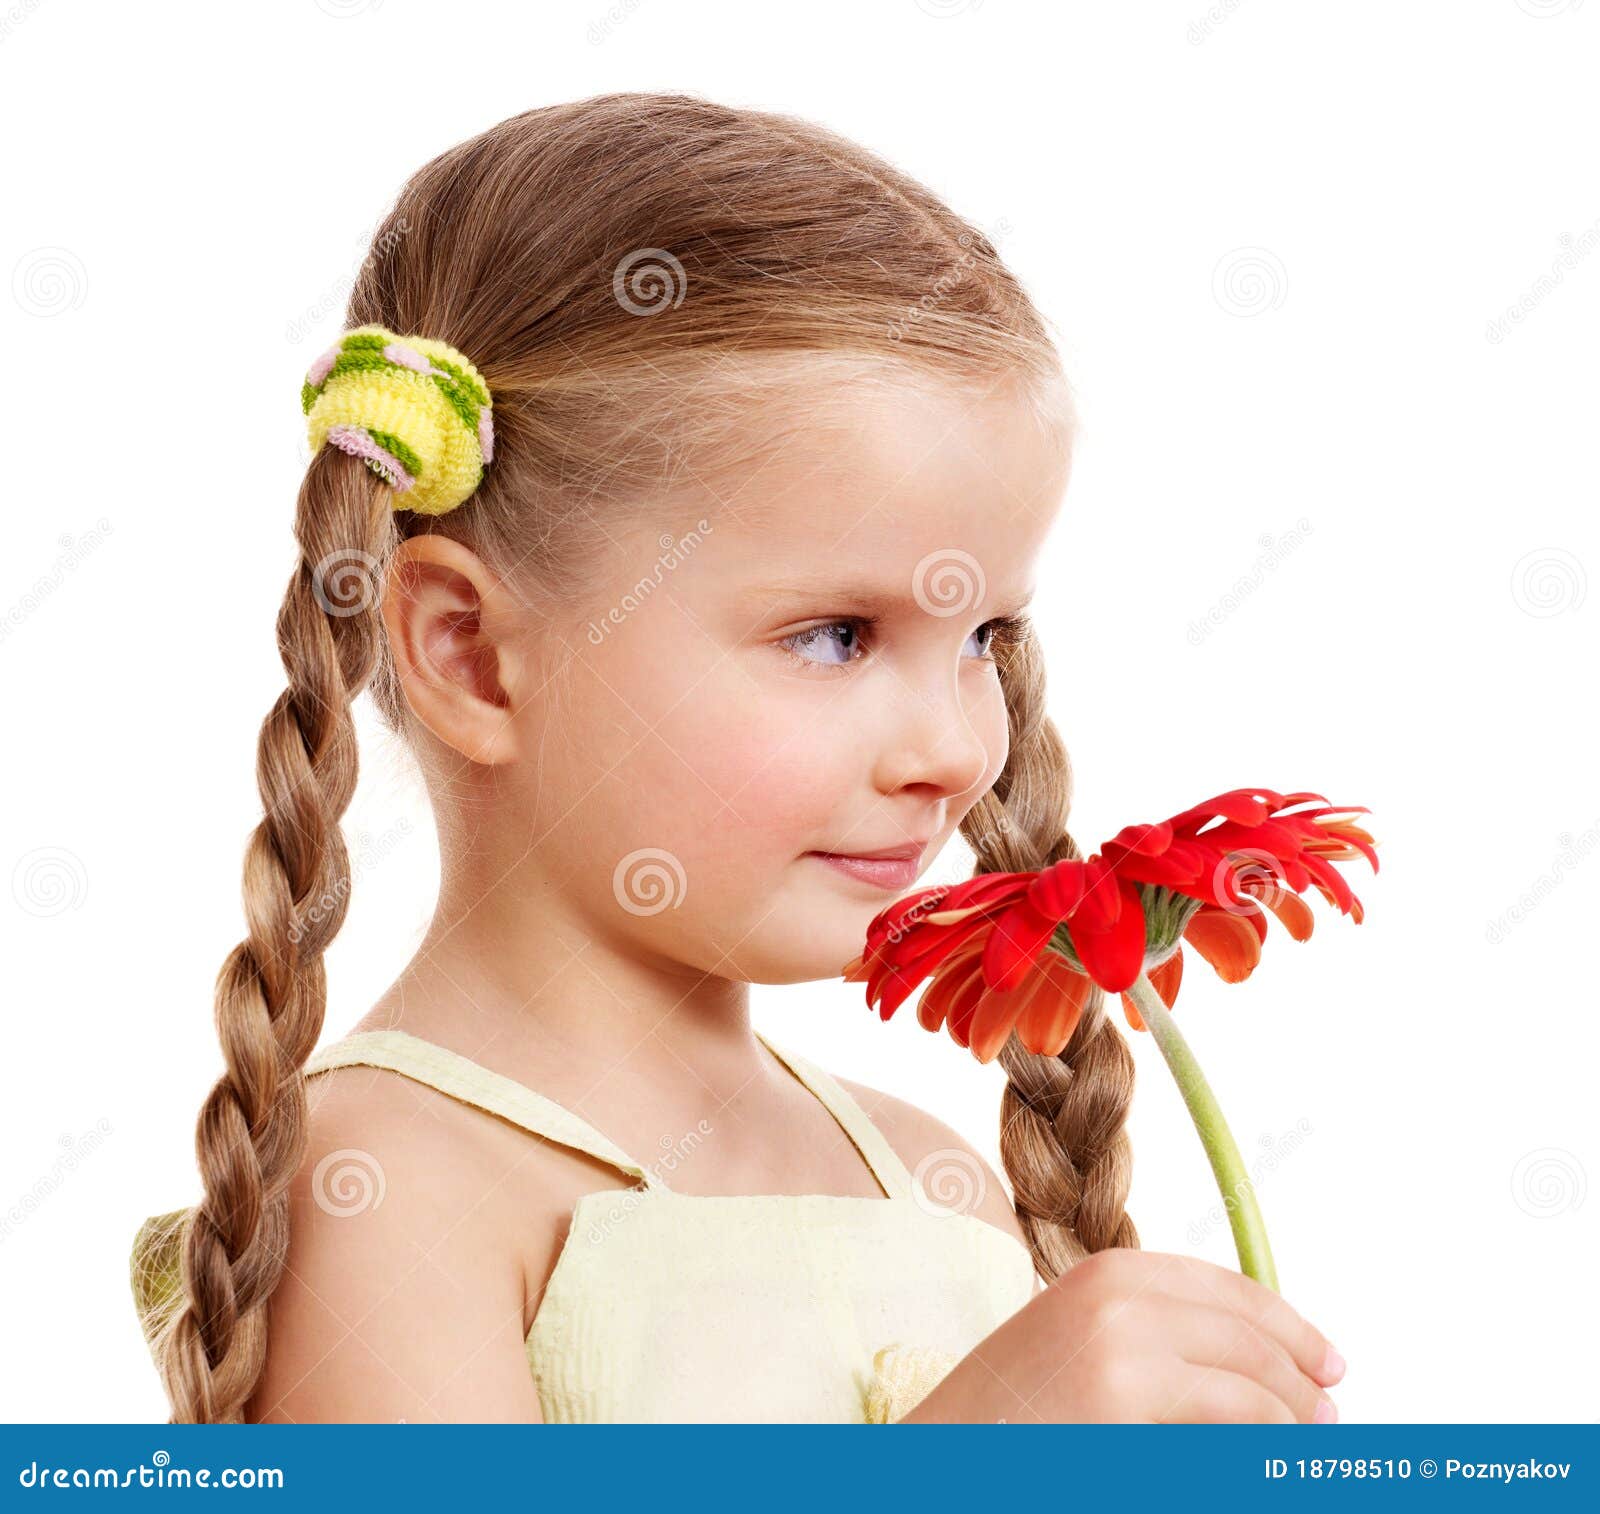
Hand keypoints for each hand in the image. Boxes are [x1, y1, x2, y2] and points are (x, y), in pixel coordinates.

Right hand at [899, 1247, 1344, 1423]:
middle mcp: (1122, 1287)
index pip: (1227, 1288)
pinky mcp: (1128, 1389)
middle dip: (1300, 1372)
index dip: (1287, 1325)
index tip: (1326, 1360)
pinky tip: (1279, 1457)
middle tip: (1332, 1410)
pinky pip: (1233, 1412)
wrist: (950, 1447)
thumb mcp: (1087, 1351)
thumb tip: (1249, 1370)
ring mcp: (1126, 1334)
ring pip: (1250, 1373)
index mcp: (1112, 1269)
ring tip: (1313, 1441)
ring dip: (1294, 1412)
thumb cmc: (1017, 1417)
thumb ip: (1155, 1342)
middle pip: (1247, 1327)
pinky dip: (1269, 1439)